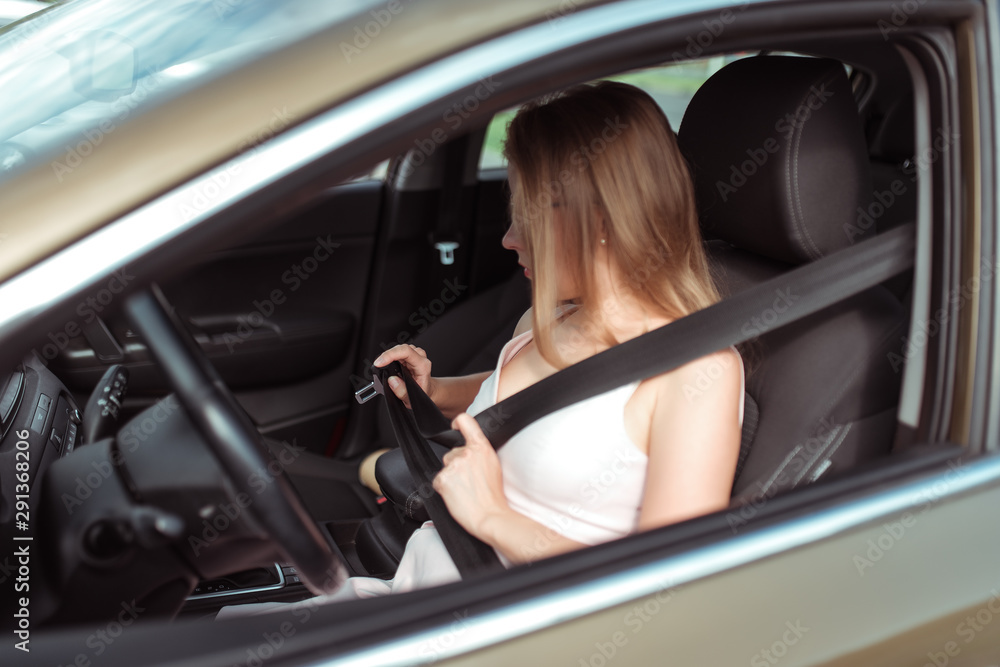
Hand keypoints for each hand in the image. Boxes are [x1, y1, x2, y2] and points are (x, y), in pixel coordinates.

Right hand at [373, 344, 434, 408]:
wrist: (427, 391)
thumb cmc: (422, 393)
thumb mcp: (412, 399)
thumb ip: (402, 391)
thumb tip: (392, 380)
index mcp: (423, 366)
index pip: (406, 352)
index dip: (390, 355)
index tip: (379, 362)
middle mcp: (420, 358)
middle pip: (401, 348)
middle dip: (386, 356)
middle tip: (377, 365)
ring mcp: (414, 355)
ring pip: (399, 349)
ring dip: (388, 356)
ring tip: (381, 365)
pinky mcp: (409, 356)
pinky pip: (398, 352)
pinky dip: (390, 357)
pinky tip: (386, 363)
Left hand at [433, 413, 509, 537]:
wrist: (489, 516)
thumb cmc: (493, 496)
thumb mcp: (493, 465)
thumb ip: (480, 452)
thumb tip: (470, 448)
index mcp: (481, 447)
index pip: (465, 420)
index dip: (457, 423)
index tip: (455, 428)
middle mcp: (467, 453)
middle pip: (452, 452)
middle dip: (456, 464)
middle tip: (469, 480)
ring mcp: (453, 466)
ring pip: (445, 467)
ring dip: (451, 477)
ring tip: (464, 489)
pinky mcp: (442, 479)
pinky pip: (438, 481)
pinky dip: (444, 488)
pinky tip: (456, 495)